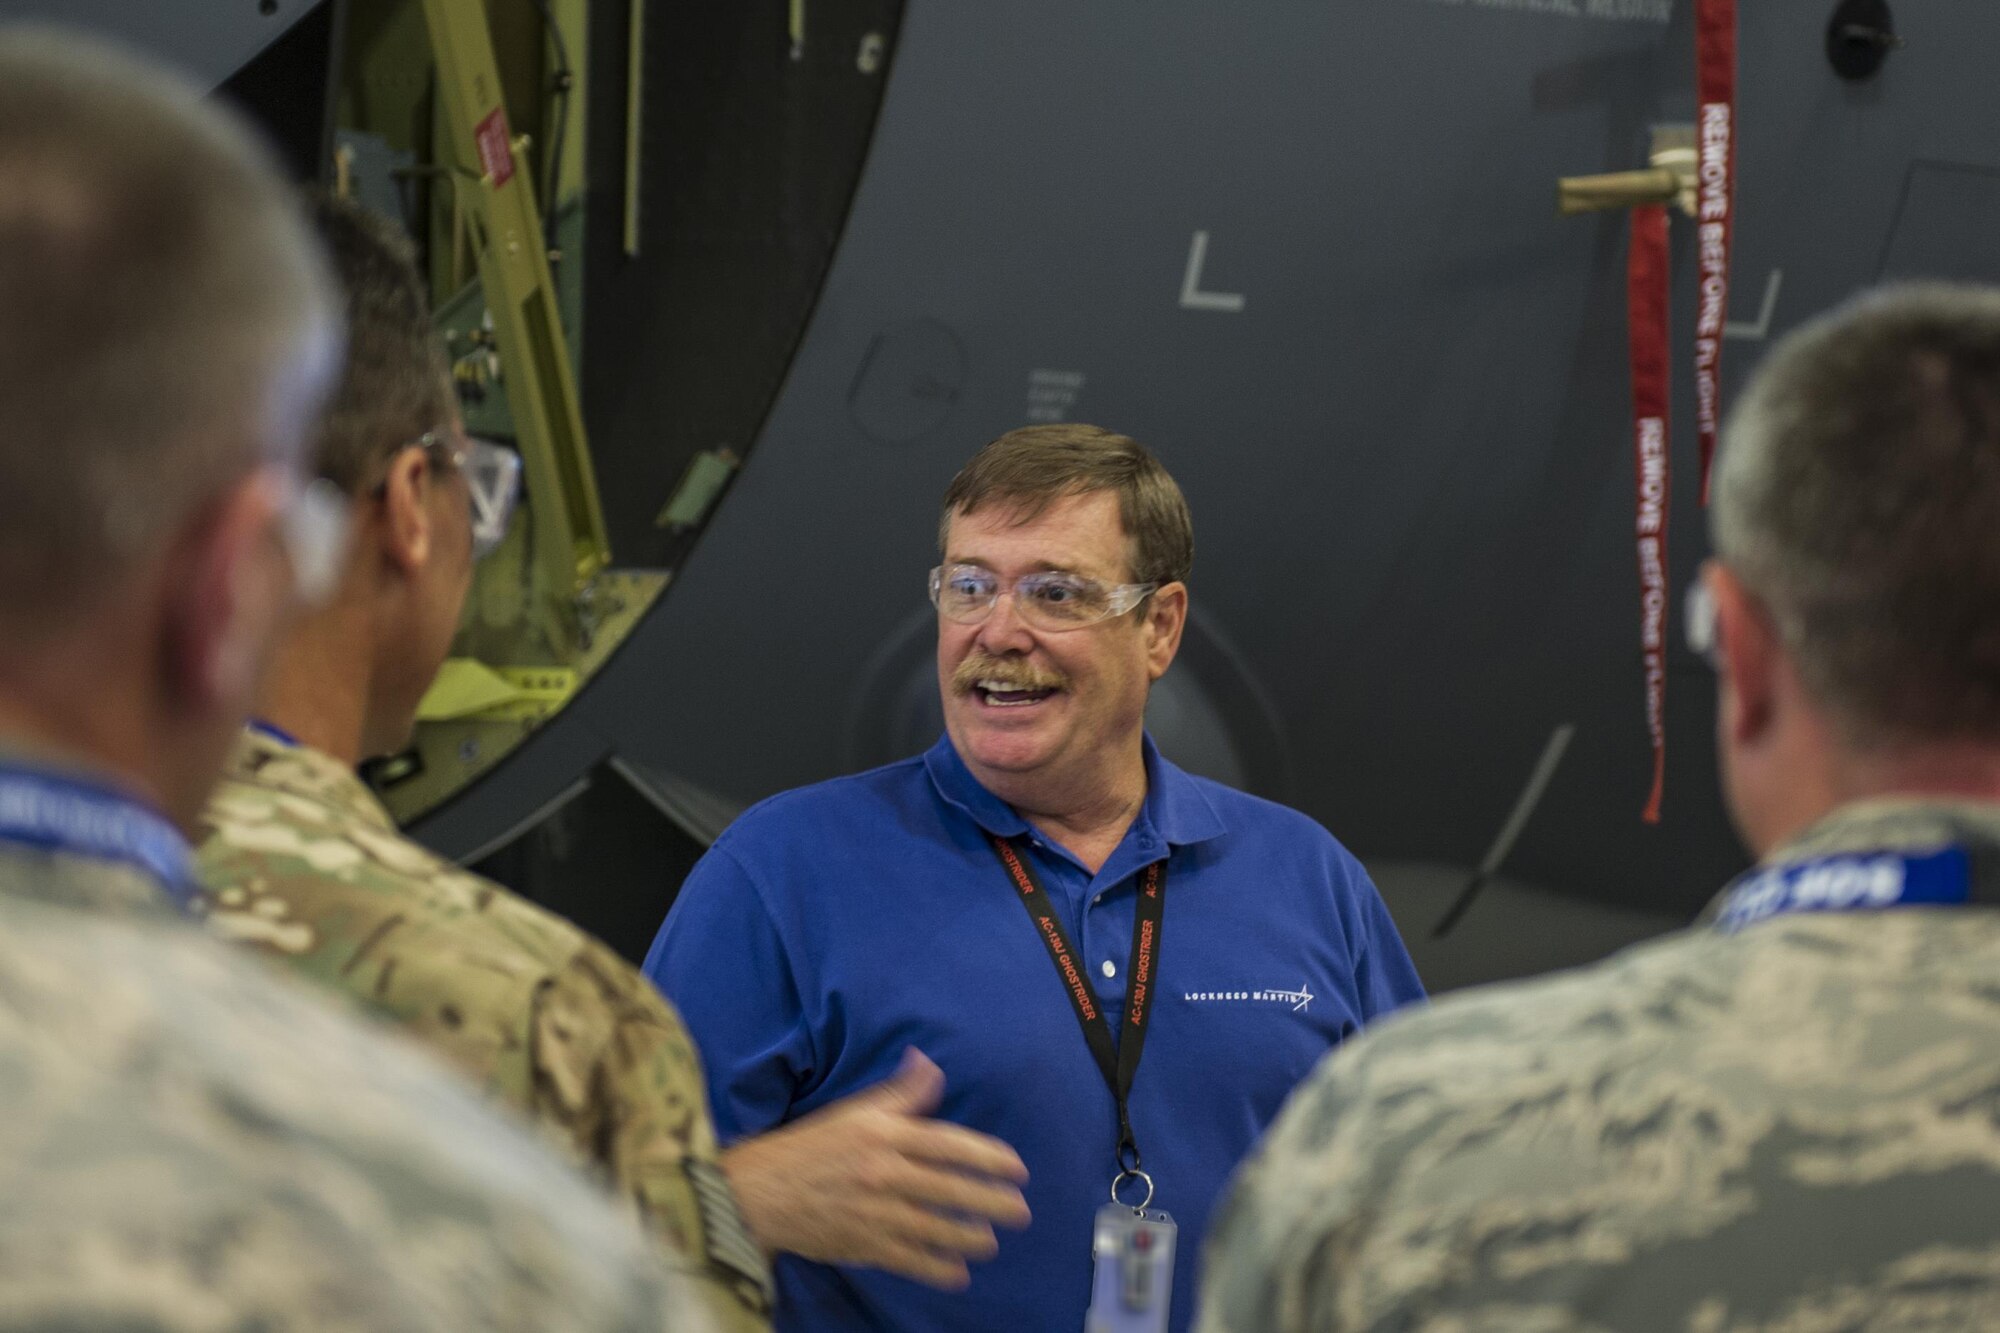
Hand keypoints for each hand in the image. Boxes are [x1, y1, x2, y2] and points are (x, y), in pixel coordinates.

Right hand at [721, 1049, 1030, 1288]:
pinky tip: (958, 1273)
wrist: (757, 1191)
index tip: (1017, 1169)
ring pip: (933, 1226)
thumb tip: (930, 1063)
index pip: (948, 1142)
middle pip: (949, 1187)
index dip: (988, 1156)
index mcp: (883, 1133)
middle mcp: (882, 1171)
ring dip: (969, 1237)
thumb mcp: (855, 1111)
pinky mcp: (859, 1243)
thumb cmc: (810, 1146)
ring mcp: (872, 1210)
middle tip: (1020, 1212)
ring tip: (991, 1242)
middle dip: (991, 1201)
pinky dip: (934, 1268)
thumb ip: (899, 1093)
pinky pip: (906, 1258)